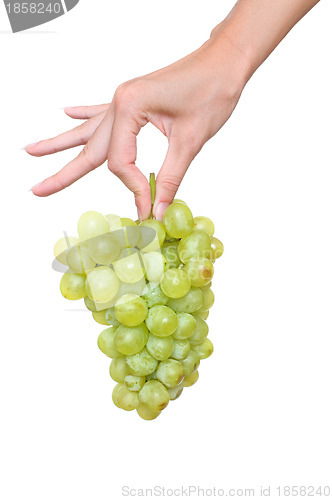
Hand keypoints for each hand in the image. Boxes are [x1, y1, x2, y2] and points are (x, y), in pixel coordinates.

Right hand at [26, 36, 246, 219]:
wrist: (225, 61)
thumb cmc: (213, 91)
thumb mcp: (191, 140)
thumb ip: (170, 177)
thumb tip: (156, 209)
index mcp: (130, 107)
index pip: (121, 162)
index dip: (133, 189)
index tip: (147, 208)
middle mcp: (120, 102)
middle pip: (91, 147)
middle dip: (64, 172)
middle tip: (37, 190)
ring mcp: (124, 99)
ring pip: (89, 130)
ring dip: (62, 143)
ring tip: (33, 152)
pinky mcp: (134, 100)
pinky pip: (101, 112)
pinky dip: (84, 117)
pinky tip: (66, 113)